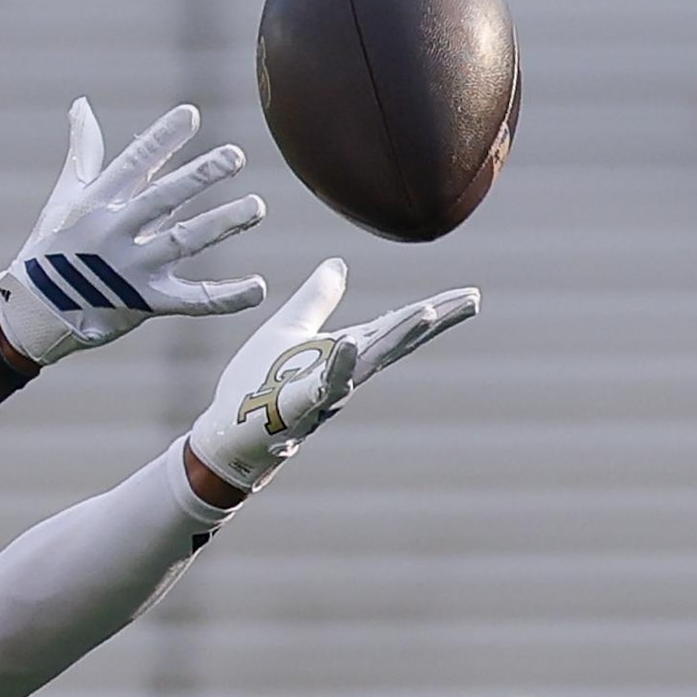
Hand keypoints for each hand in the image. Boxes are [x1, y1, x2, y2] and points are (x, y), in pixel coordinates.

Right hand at [0, 99, 271, 366]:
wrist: (35, 314)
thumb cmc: (53, 248)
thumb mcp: (65, 197)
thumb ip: (84, 151)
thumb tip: (81, 106)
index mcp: (98, 202)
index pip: (133, 163)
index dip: (161, 138)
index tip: (191, 114)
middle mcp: (115, 232)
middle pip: (162, 199)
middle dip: (198, 176)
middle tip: (234, 156)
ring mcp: (131, 269)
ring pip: (182, 243)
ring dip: (221, 224)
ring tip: (256, 207)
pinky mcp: (145, 303)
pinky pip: (192, 301)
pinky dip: (226, 297)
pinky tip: (258, 287)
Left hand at [183, 262, 483, 495]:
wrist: (225, 433)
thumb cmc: (256, 387)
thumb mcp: (288, 330)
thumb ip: (316, 298)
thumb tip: (338, 262)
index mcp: (343, 351)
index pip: (394, 326)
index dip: (433, 311)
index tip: (471, 295)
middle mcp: (343, 373)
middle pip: (394, 342)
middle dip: (432, 321)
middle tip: (470, 301)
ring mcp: (322, 393)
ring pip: (366, 363)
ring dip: (396, 338)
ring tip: (427, 312)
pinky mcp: (294, 410)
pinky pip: (319, 387)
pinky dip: (336, 366)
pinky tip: (350, 343)